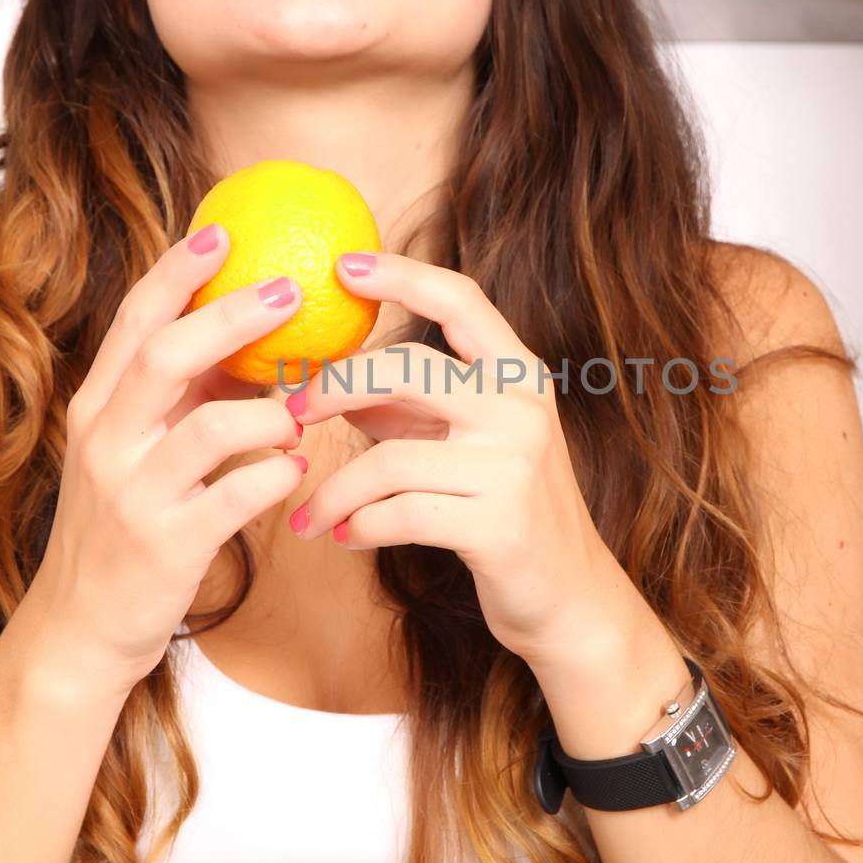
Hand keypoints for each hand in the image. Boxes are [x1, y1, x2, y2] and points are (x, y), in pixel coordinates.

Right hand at [35, 229, 305, 692]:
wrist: (82, 627)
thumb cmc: (125, 526)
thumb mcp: (135, 450)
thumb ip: (180, 396)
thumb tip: (246, 333)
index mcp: (99, 408)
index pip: (135, 323)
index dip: (176, 272)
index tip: (221, 230)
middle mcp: (107, 441)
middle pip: (166, 356)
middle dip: (230, 317)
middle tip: (287, 292)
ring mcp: (134, 493)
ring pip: (209, 428)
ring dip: (268, 414)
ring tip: (298, 416)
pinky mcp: (168, 543)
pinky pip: (237, 496)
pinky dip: (277, 475)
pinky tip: (295, 472)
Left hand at [284, 251, 618, 668]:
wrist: (573, 597)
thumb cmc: (508, 512)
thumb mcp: (470, 444)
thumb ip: (413, 407)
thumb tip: (329, 382)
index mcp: (519, 377)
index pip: (461, 300)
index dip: (401, 275)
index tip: (343, 265)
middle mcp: (522, 411)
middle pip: (408, 368)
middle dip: (334, 388)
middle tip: (289, 412)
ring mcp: (514, 468)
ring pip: (390, 459)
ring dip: (334, 490)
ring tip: (309, 514)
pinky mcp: (499, 526)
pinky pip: (399, 515)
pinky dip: (359, 527)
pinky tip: (345, 538)